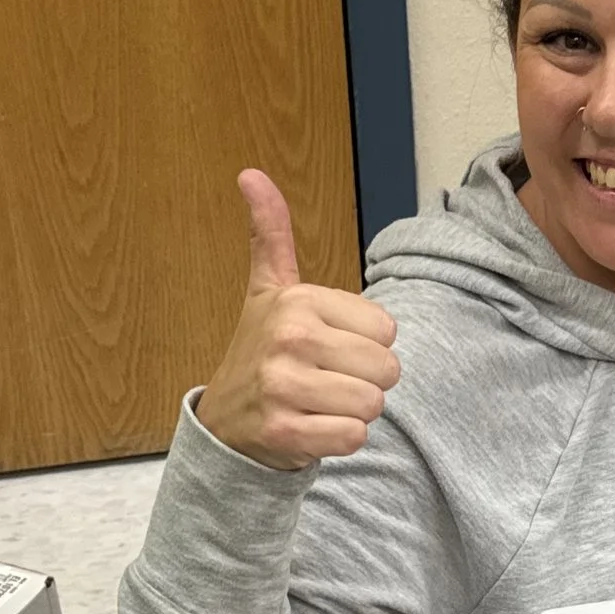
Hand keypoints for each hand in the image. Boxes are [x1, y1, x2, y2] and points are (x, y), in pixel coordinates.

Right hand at [193, 170, 398, 470]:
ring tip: (319, 403)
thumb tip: (250, 173)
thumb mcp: (268, 290)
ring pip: (372, 405)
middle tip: (326, 380)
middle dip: (365, 381)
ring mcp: (283, 387)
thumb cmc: (262, 351)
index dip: (367, 344)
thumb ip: (271, 234)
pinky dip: (340, 440)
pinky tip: (312, 428)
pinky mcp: (284, 433)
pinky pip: (353, 438)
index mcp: (298, 301)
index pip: (388, 330)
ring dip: (353, 412)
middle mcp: (289, 339)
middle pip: (387, 370)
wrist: (226, 422)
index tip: (328, 346)